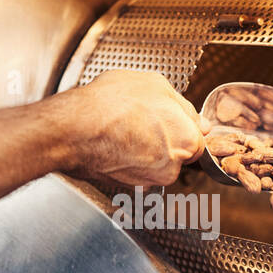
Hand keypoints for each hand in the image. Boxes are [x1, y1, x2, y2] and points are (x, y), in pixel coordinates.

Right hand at [49, 70, 204, 185]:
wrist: (74, 130)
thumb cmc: (111, 104)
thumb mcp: (155, 84)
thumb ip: (183, 106)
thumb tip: (199, 121)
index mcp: (188, 140)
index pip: (197, 140)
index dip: (180, 126)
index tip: (165, 119)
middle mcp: (173, 166)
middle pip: (176, 153)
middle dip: (163, 139)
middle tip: (140, 121)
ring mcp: (149, 180)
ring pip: (155, 163)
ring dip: (144, 150)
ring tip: (123, 130)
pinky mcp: (128, 187)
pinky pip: (135, 172)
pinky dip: (127, 160)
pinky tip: (114, 143)